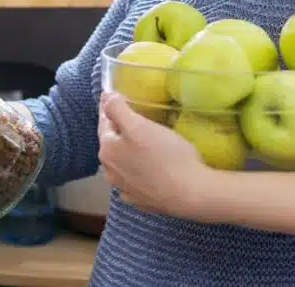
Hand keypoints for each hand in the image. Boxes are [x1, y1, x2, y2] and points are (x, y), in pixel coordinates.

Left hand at [98, 91, 213, 217]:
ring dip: (126, 151)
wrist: (190, 194)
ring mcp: (125, 189)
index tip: (110, 95)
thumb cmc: (165, 155)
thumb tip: (106, 98)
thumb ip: (117, 110)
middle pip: (111, 144)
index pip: (104, 122)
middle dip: (117, 129)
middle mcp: (111, 172)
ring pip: (122, 163)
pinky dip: (137, 170)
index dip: (108, 107)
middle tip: (127, 117)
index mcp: (107, 151)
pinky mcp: (142, 201)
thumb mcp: (139, 125)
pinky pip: (136, 179)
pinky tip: (146, 167)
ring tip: (138, 141)